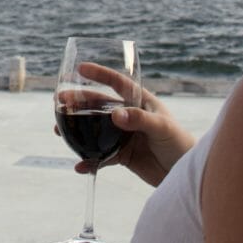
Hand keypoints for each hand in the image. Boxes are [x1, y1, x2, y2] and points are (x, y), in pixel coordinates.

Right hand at [65, 63, 195, 186]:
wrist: (184, 174)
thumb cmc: (180, 144)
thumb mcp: (162, 129)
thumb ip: (139, 120)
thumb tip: (115, 115)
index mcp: (141, 102)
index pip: (118, 83)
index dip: (99, 74)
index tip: (81, 68)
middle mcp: (129, 115)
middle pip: (99, 105)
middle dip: (78, 102)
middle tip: (59, 100)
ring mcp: (124, 135)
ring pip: (95, 129)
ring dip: (77, 130)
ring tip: (58, 130)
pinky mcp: (122, 155)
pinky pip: (101, 156)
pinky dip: (90, 160)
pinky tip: (80, 165)